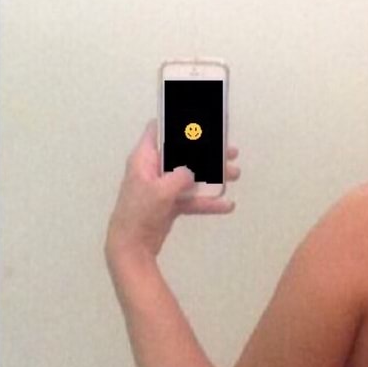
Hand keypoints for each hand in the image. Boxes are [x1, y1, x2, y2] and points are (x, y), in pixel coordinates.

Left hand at [105, 119, 240, 260]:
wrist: (132, 245)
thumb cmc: (139, 213)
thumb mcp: (160, 191)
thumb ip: (179, 176)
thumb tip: (192, 171)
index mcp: (144, 159)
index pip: (157, 131)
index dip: (174, 122)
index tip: (198, 121)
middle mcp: (154, 169)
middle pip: (182, 154)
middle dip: (207, 152)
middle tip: (229, 151)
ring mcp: (163, 188)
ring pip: (192, 176)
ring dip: (213, 176)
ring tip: (235, 174)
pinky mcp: (171, 204)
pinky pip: (192, 198)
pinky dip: (208, 202)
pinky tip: (227, 206)